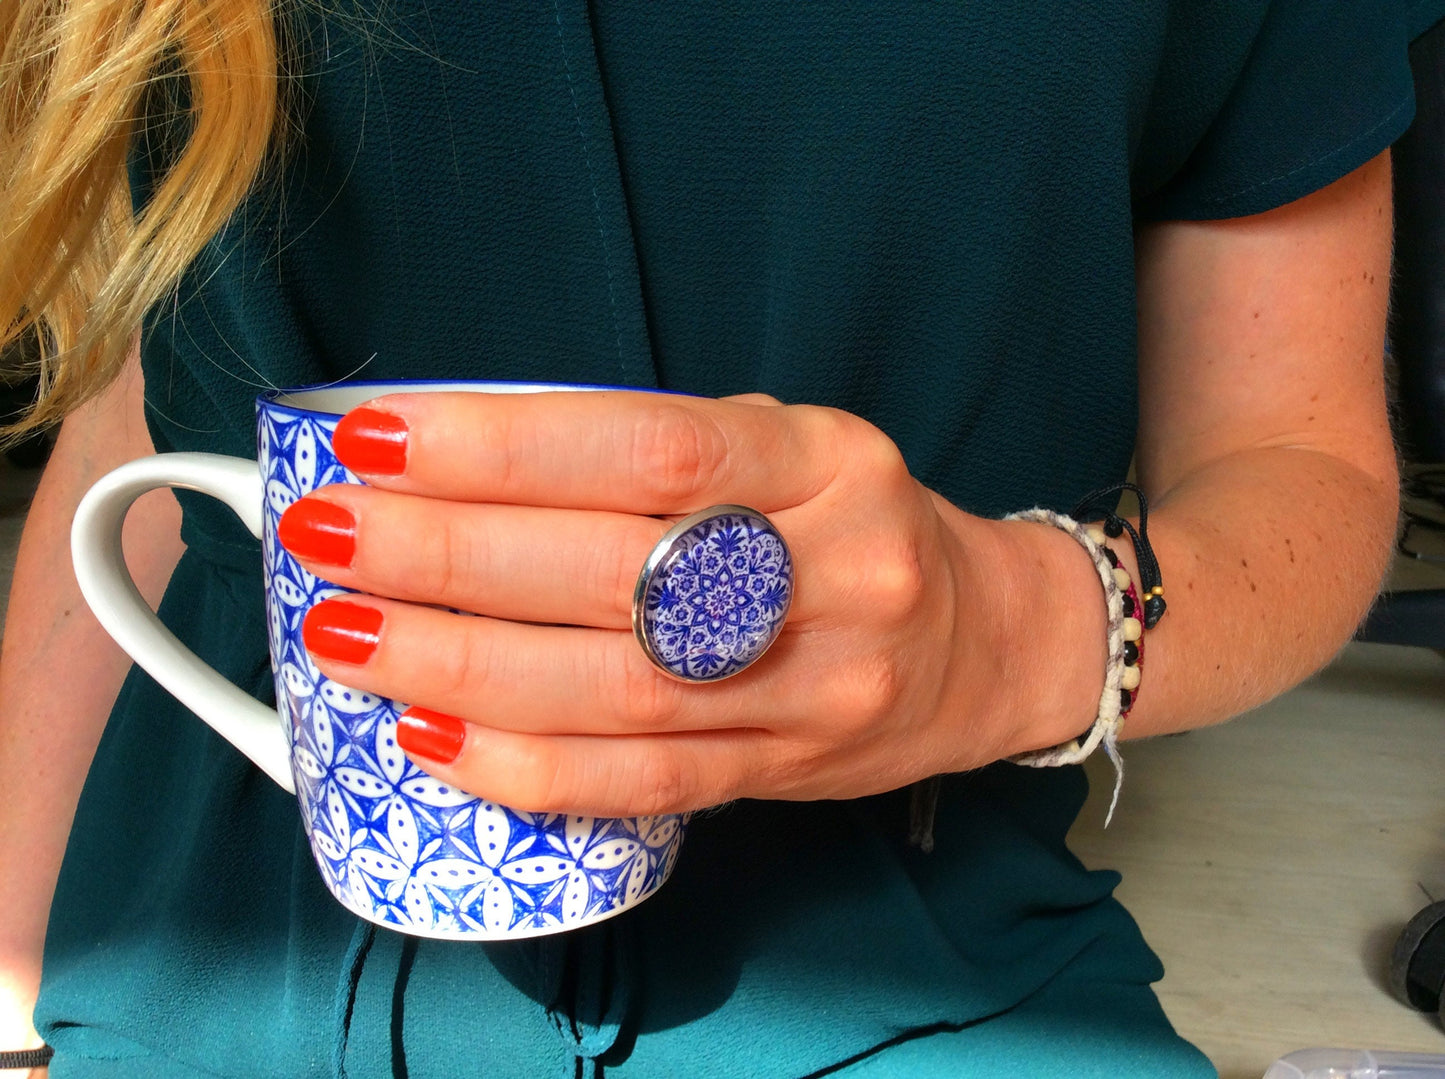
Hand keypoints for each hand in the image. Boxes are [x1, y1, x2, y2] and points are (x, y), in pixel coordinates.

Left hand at [278, 390, 1088, 815]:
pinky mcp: (787, 770)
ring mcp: (816, 684)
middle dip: (449, 555)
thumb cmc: (854, 526)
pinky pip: (645, 779)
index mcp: (825, 460)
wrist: (984, 643)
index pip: (652, 448)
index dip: (505, 447)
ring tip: (346, 634)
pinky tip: (430, 730)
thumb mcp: (787, 449)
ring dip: (460, 664)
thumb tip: (458, 467)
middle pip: (619, 572)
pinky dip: (524, 762)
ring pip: (618, 688)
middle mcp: (833, 570)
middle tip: (328, 536)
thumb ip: (653, 457)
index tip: (380, 439)